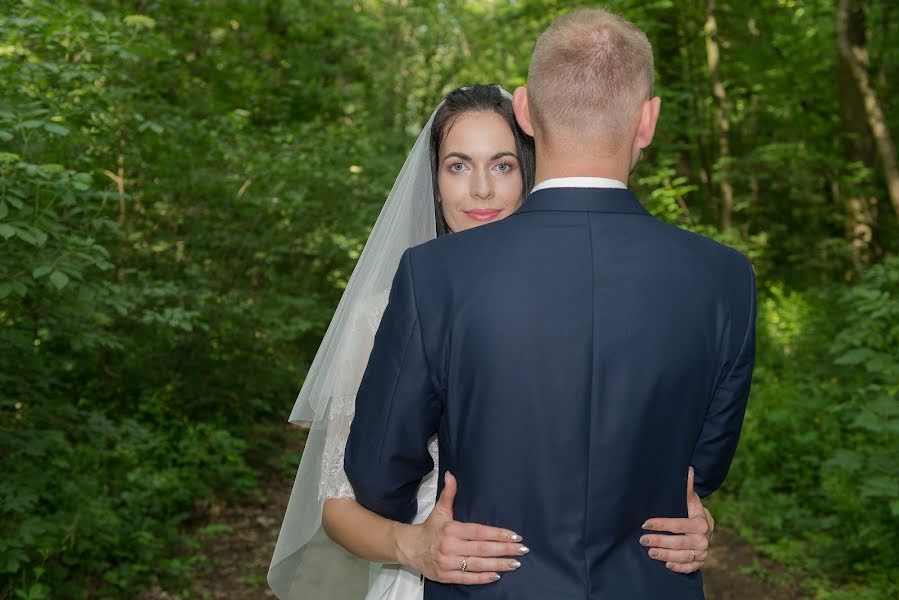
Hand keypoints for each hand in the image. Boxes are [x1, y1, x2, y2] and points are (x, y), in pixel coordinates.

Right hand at [396, 471, 527, 583]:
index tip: (515, 536)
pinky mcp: (445, 576)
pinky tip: (497, 575)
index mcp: (451, 529)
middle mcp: (450, 546)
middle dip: (504, 549)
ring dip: (498, 564)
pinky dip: (482, 578)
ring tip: (515, 563)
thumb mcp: (440, 509)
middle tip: (522, 550)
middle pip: (482, 549)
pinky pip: (467, 578)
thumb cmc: (430, 528)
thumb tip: (451, 474)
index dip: (498, 534)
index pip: (479, 532)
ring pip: (477, 565)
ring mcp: (448, 563)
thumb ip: (449, 493)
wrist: (409, 548)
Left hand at [639, 467, 712, 573]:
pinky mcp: (700, 563)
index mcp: (701, 522)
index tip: (645, 523)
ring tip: (650, 552)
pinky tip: (666, 565)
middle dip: (659, 541)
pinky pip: (690, 568)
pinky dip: (678, 567)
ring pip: (683, 556)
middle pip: (679, 542)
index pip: (679, 524)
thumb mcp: (691, 501)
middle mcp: (703, 539)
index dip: (661, 524)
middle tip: (643, 539)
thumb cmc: (693, 512)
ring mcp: (703, 552)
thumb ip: (688, 489)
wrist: (706, 528)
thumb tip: (688, 469)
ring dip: (665, 555)